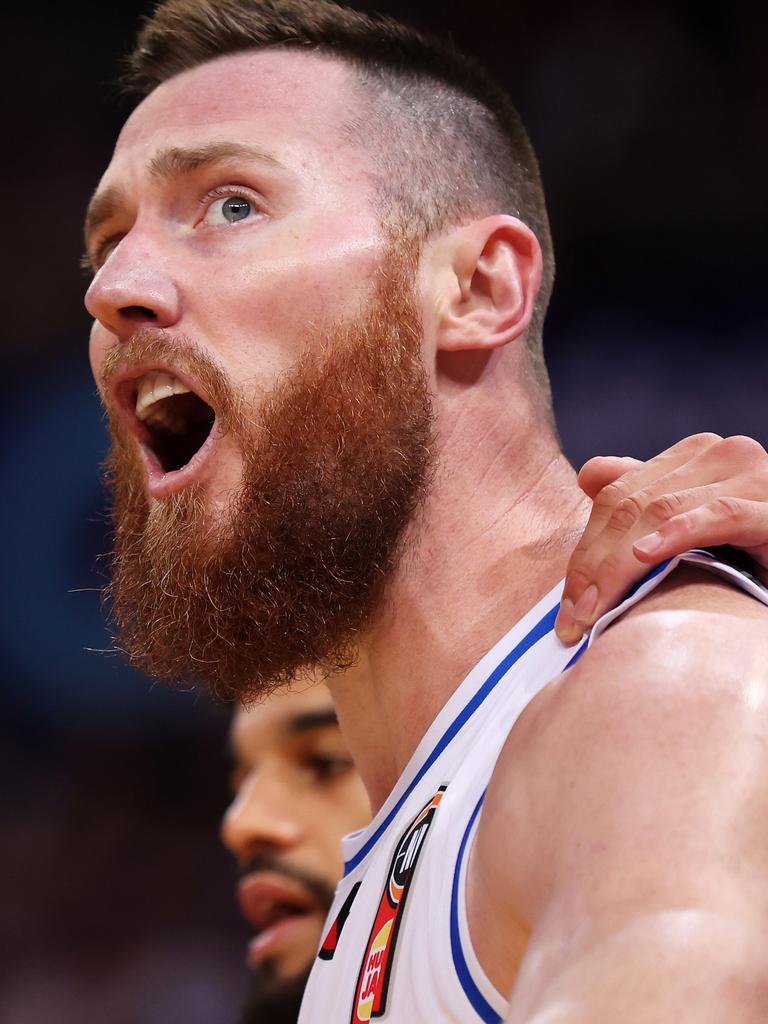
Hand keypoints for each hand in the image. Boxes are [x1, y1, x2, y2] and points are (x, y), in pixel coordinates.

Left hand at [555, 433, 767, 643]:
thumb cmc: (750, 558)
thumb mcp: (688, 528)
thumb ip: (642, 499)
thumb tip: (588, 475)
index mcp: (694, 456)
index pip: (615, 496)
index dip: (584, 551)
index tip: (567, 607)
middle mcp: (721, 455)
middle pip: (631, 505)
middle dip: (594, 565)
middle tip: (572, 619)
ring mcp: (752, 474)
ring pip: (660, 511)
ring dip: (618, 566)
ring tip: (592, 610)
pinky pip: (720, 516)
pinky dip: (679, 534)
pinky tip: (646, 555)